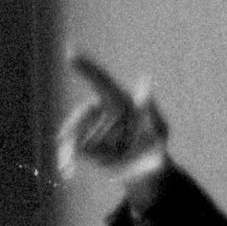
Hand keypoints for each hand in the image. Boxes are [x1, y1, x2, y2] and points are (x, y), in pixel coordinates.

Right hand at [57, 50, 168, 179]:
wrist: (146, 173)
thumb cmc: (156, 147)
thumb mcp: (159, 131)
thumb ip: (151, 111)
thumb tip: (145, 81)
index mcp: (120, 101)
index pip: (100, 80)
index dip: (86, 67)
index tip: (70, 53)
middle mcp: (103, 111)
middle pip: (83, 113)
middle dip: (77, 126)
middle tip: (68, 140)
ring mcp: (92, 128)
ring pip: (74, 132)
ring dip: (71, 148)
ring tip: (70, 165)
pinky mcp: (85, 145)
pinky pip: (70, 147)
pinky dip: (67, 158)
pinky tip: (67, 171)